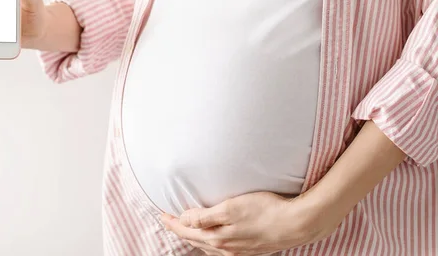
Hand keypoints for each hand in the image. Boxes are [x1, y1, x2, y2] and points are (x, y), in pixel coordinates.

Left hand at [161, 192, 332, 255]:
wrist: (295, 223)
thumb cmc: (264, 210)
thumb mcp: (230, 208)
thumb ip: (206, 216)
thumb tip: (185, 220)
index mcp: (218, 237)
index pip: (187, 231)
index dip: (173, 223)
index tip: (162, 214)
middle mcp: (225, 248)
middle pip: (195, 240)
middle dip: (180, 230)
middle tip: (168, 220)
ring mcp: (237, 251)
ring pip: (208, 247)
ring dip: (194, 238)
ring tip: (186, 230)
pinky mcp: (249, 249)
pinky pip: (221, 249)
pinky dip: (210, 243)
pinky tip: (213, 240)